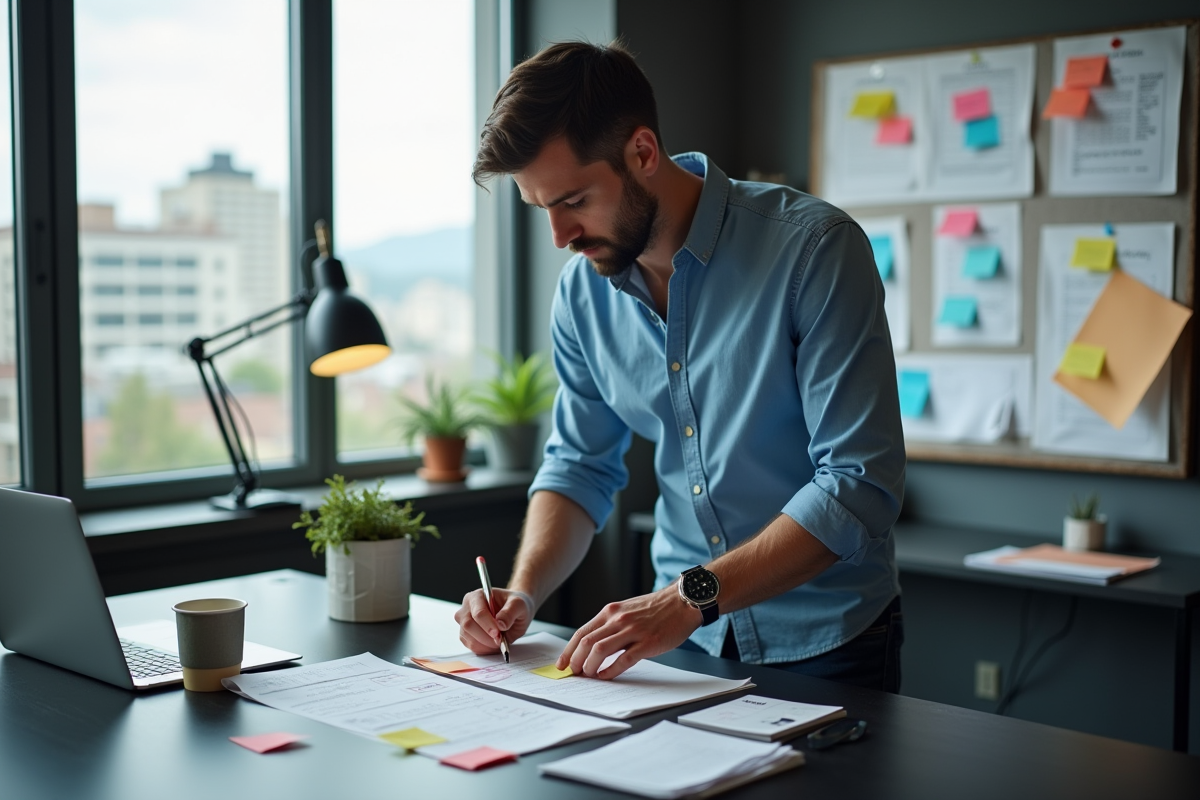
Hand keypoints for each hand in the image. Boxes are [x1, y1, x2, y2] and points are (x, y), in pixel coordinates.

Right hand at [454, 588, 533, 654]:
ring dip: (486, 645)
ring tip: (499, 641)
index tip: (499, 633)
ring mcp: (464, 622)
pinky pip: (471, 646)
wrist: (514, 611)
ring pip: (469, 638)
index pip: (478, 613)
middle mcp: (467, 608)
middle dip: (486, 637)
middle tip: (501, 639)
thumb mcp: (519, 604)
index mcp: (477, 596)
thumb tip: (501, 624)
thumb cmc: (514, 605)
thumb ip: (510, 612)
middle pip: (468, 626)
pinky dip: (484, 649)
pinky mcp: (465, 635)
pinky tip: (493, 644)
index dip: (488, 625)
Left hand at [556, 586, 701, 679]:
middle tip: (574, 673)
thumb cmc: (656, 609)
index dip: (569, 650)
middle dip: (576, 661)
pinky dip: (611, 670)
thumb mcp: (627, 610)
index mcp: (610, 612)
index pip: (581, 632)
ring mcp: (632, 631)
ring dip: (590, 666)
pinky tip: (606, 676)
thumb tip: (593, 646)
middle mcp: (618, 620)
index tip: (562, 663)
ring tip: (588, 675)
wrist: (682, 602)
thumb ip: (611, 624)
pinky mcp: (647, 643)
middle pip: (586, 642)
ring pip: (600, 650)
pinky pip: (623, 659)